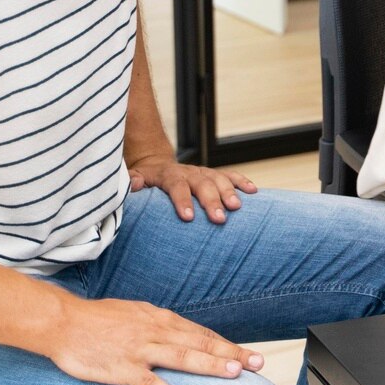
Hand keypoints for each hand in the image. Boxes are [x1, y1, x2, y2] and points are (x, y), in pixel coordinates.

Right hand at [38, 294, 263, 384]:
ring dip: (210, 364)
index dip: (227, 344)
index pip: (201, 333)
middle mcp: (157, 331)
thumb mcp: (136, 314)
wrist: (64, 322)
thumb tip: (182, 333)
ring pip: (182, 357)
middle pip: (201, 343)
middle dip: (231, 353)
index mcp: (161, 319)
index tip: (248, 354)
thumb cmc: (99, 320)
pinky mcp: (123, 368)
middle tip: (257, 363)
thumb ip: (160, 325)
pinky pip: (150, 383)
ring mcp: (141, 349)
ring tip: (234, 372)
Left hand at [127, 155, 256, 223]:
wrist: (156, 165)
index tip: (189, 217)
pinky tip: (253, 191)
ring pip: (218, 178)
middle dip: (211, 201)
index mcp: (167, 175)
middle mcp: (188, 172)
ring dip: (229, 192)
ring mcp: (202, 172)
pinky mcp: (213, 174)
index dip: (183, 200)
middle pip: (202, 183)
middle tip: (219, 218)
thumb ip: (132, 182)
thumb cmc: (144, 181)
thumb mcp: (134, 179)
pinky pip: (230, 175)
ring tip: (237, 208)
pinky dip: (241, 181)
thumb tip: (134, 184)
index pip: (176, 185)